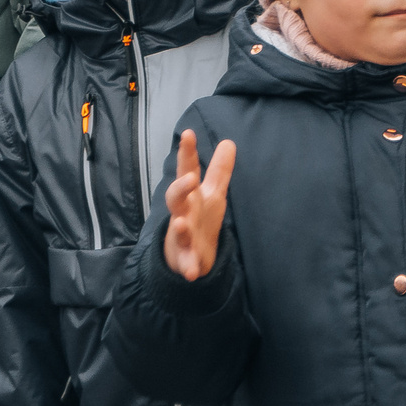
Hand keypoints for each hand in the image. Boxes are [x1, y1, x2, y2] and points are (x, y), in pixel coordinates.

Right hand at [163, 130, 235, 281]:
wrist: (190, 256)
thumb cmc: (200, 219)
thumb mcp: (212, 194)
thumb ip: (219, 170)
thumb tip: (228, 142)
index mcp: (191, 196)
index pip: (188, 171)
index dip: (188, 153)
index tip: (188, 133)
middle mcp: (183, 213)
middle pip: (176, 198)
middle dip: (180, 188)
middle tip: (189, 179)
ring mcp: (182, 236)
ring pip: (178, 230)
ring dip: (179, 227)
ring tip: (181, 223)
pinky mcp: (185, 258)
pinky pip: (185, 263)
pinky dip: (188, 267)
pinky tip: (192, 272)